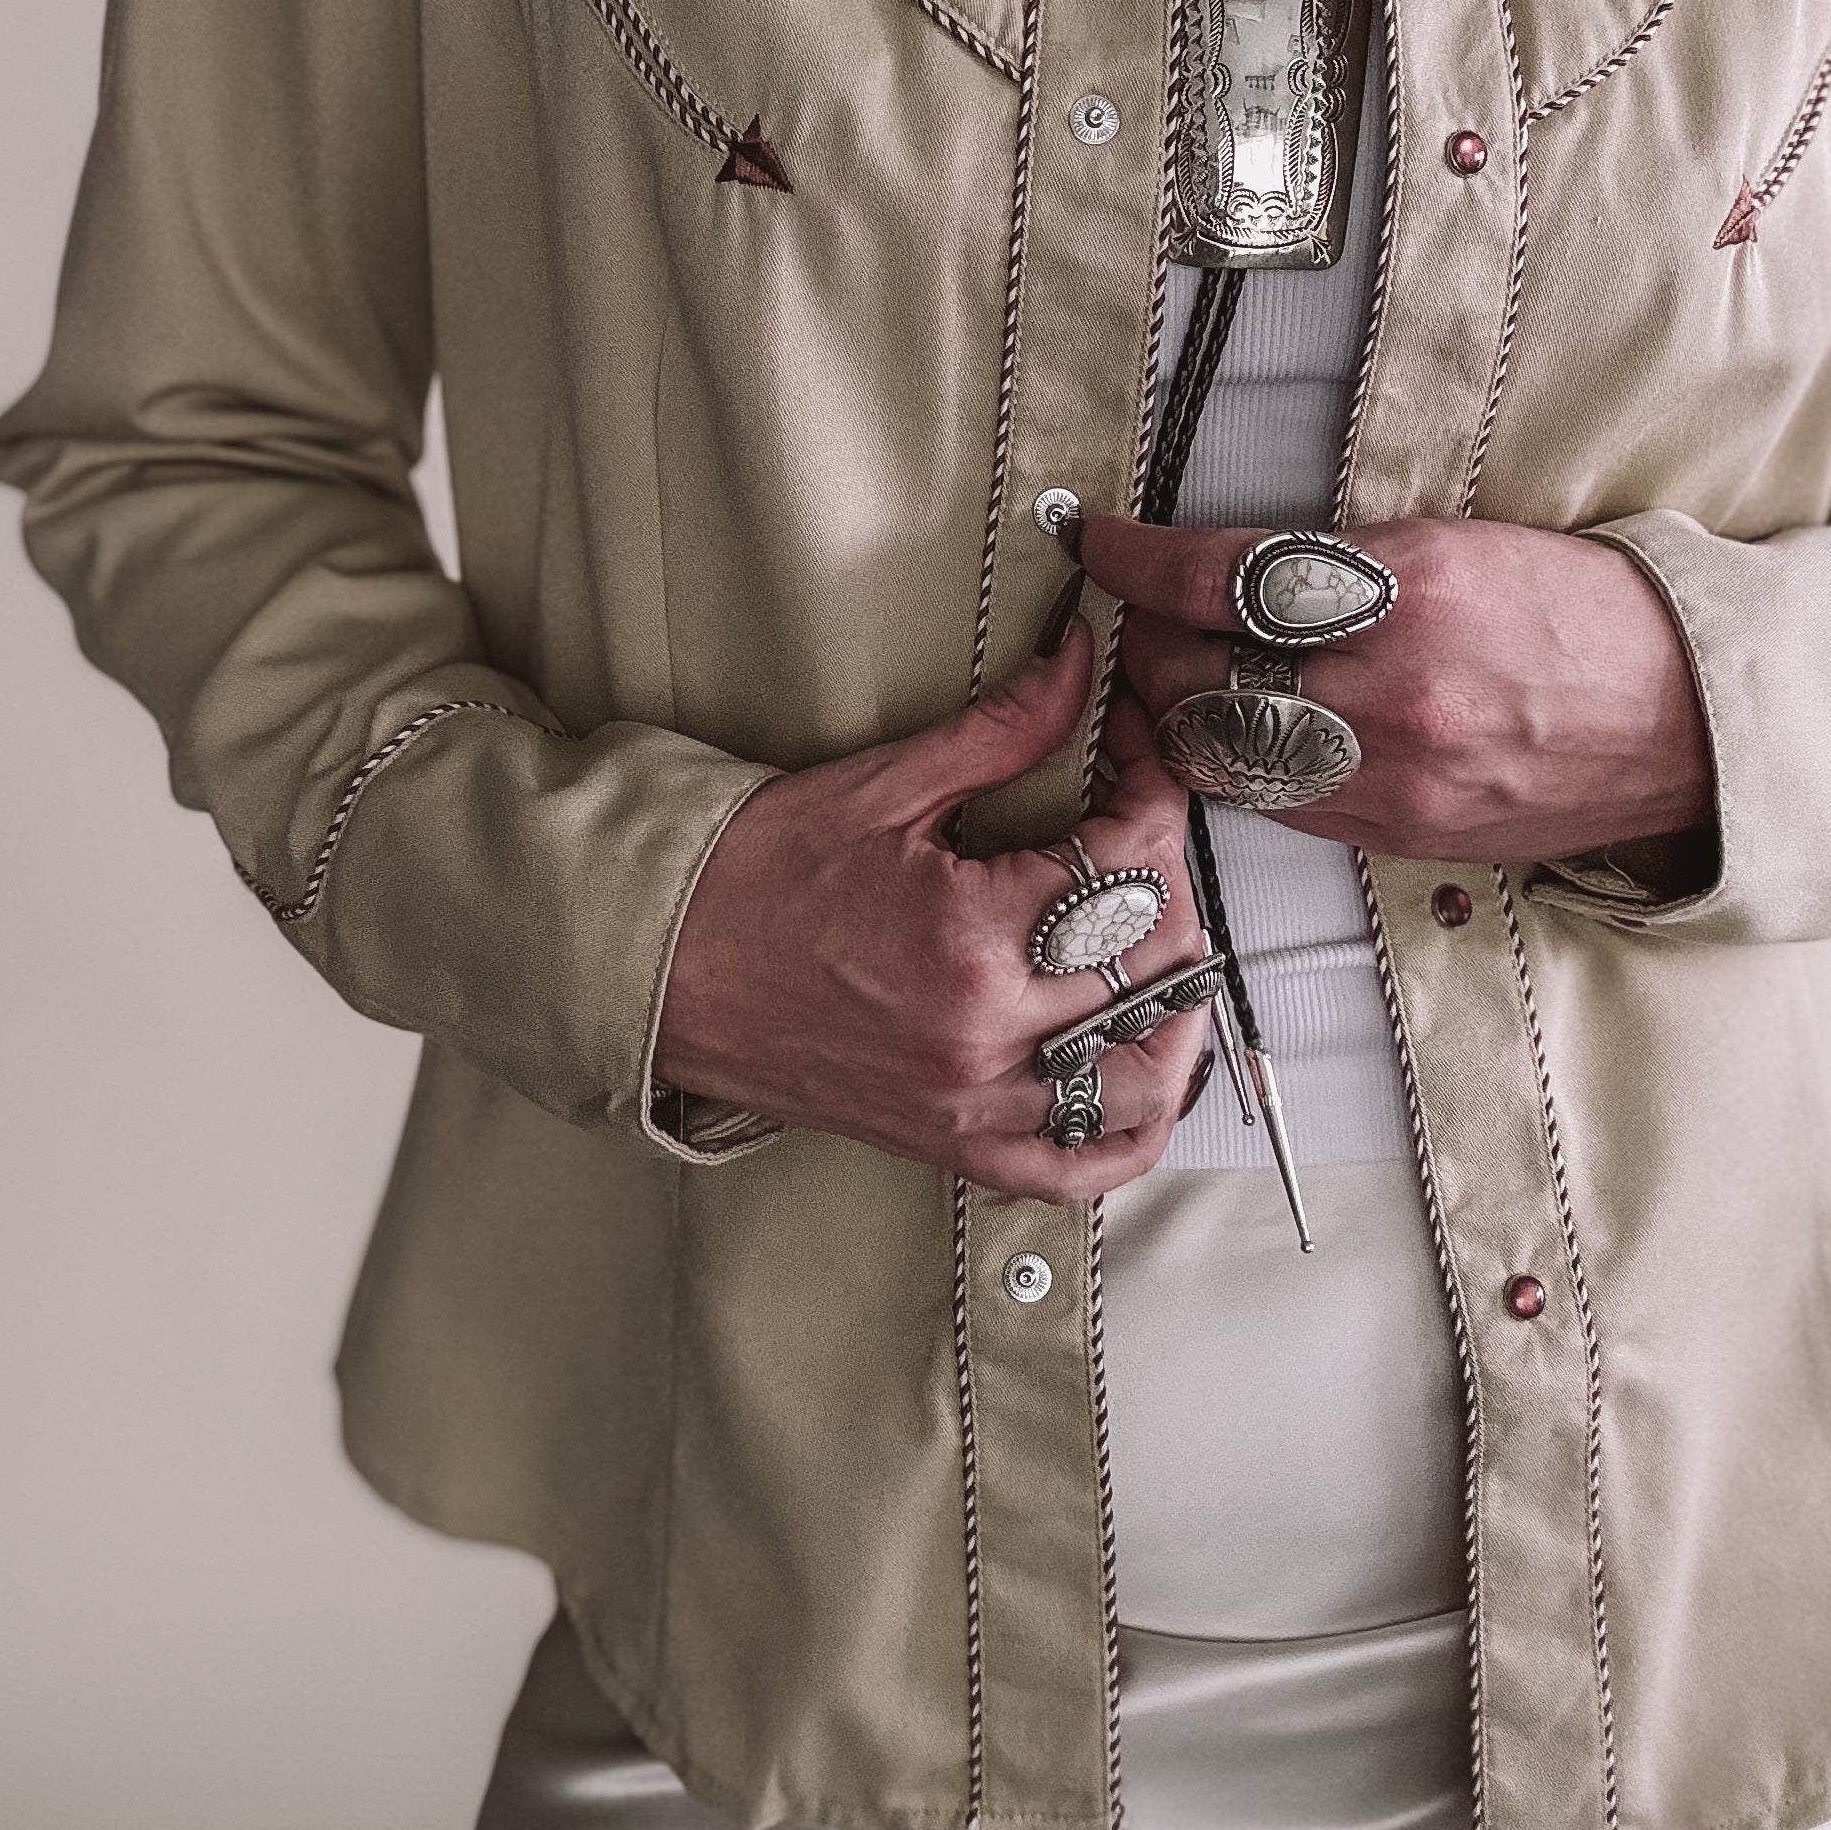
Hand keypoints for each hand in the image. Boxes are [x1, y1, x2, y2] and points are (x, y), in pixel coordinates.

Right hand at [657, 626, 1210, 1196]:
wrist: (654, 968)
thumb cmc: (747, 881)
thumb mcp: (881, 786)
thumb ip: (1002, 729)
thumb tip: (1078, 662)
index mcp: (969, 939)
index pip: (1132, 862)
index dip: (1152, 786)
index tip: (1131, 753)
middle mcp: (985, 1037)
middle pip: (1157, 960)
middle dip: (1168, 873)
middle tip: (1132, 823)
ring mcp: (974, 1103)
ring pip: (1146, 1073)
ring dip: (1176, 999)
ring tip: (1153, 935)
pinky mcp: (956, 1145)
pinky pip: (1082, 1167)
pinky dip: (1134, 1127)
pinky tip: (1140, 1061)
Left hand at [1080, 516, 1714, 864]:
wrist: (1691, 720)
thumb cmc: (1585, 613)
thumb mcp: (1462, 543)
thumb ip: (1340, 560)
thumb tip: (1223, 566)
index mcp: (1408, 592)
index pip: (1219, 576)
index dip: (1135, 559)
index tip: (1095, 541)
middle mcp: (1393, 691)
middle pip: (1198, 675)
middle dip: (1143, 642)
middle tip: (1137, 615)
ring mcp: (1396, 776)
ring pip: (1220, 754)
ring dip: (1175, 715)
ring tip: (1176, 678)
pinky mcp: (1403, 834)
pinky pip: (1277, 805)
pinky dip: (1238, 764)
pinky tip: (1242, 731)